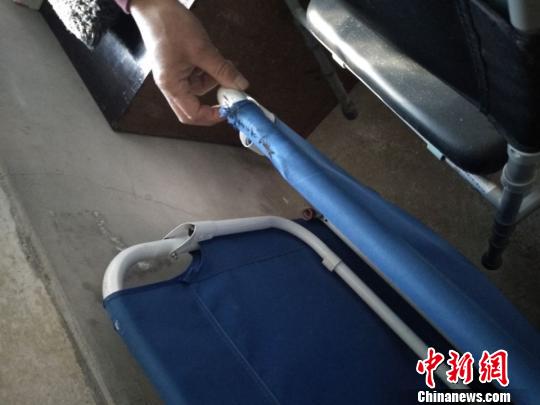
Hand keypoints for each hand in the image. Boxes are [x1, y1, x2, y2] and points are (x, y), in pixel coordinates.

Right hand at [131, 0, 248, 125]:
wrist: (155, 5)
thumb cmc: (170, 25)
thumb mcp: (202, 50)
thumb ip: (222, 70)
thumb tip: (240, 85)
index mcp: (171, 85)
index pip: (191, 114)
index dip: (211, 117)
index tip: (228, 110)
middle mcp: (170, 85)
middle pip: (192, 107)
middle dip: (212, 103)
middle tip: (230, 96)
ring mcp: (173, 76)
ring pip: (198, 89)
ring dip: (213, 82)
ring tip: (224, 65)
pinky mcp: (177, 67)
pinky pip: (196, 77)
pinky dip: (208, 72)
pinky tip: (214, 59)